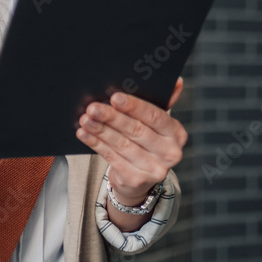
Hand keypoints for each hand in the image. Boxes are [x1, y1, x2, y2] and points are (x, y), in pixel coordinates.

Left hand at [76, 78, 186, 208]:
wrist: (141, 178)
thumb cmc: (147, 141)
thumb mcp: (157, 123)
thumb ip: (164, 102)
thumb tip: (177, 81)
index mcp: (177, 134)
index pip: (155, 116)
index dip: (134, 106)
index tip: (114, 97)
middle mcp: (170, 153)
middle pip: (136, 130)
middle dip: (112, 117)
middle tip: (93, 107)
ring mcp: (154, 170)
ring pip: (122, 144)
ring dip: (100, 130)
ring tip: (85, 119)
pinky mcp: (136, 180)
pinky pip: (112, 157)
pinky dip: (96, 144)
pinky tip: (84, 134)